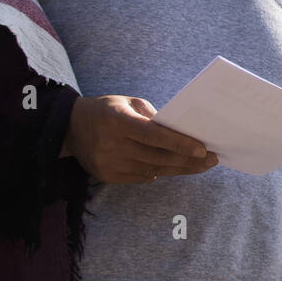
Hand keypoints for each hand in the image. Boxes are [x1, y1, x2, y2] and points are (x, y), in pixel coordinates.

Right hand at [62, 95, 216, 182]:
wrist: (69, 128)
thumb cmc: (107, 110)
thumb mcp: (128, 103)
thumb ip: (153, 117)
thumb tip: (183, 133)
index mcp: (116, 121)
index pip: (153, 135)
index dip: (180, 143)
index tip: (203, 149)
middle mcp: (110, 144)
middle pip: (158, 157)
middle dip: (188, 160)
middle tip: (212, 159)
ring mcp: (108, 163)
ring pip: (153, 170)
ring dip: (180, 168)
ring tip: (201, 165)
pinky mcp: (106, 176)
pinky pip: (142, 176)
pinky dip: (160, 171)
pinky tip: (175, 167)